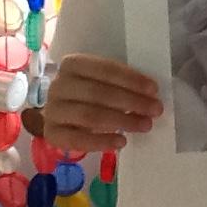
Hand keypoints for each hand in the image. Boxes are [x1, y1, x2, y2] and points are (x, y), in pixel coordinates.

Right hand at [44, 53, 162, 152]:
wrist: (62, 113)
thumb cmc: (90, 93)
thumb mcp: (103, 81)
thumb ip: (121, 84)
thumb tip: (151, 95)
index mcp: (72, 64)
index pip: (105, 69)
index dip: (131, 79)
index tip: (154, 90)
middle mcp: (58, 85)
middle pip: (98, 93)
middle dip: (131, 101)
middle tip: (155, 110)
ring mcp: (52, 110)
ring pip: (89, 115)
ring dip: (121, 121)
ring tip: (144, 125)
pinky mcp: (51, 133)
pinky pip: (76, 140)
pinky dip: (101, 142)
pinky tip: (121, 142)